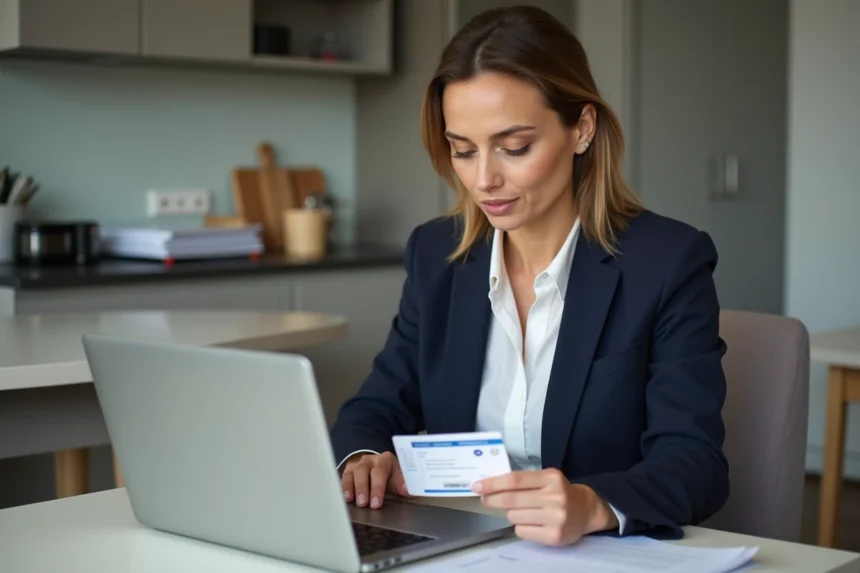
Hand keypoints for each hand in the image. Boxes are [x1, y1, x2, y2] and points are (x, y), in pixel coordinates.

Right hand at [341, 452, 412, 508]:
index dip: (378, 487)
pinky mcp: (348, 472)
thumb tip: (408, 490)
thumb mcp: (400, 478)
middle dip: (363, 488)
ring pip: (351, 474)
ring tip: (351, 501)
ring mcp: (357, 465)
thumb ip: (405, 484)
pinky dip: (342, 488)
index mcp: (385, 460)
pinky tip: (344, 498)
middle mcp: (369, 460)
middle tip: (363, 503)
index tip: (376, 503)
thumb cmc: (391, 475)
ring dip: (351, 488)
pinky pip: (343, 478)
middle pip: (363, 471)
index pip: (380, 471)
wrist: (380, 466)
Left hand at [473, 468, 617, 545]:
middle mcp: (555, 497)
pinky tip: (532, 522)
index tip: (477, 486)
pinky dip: (520, 526)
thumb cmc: (560, 492)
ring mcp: (555, 518)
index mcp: (551, 478)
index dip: (493, 483)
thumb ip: (524, 481)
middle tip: (484, 499)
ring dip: (511, 513)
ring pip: (514, 517)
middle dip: (492, 499)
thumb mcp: (546, 479)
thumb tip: (491, 486)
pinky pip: (522, 531)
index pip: (515, 480)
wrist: (587, 511)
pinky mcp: (554, 536)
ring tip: (523, 511)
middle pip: (512, 500)